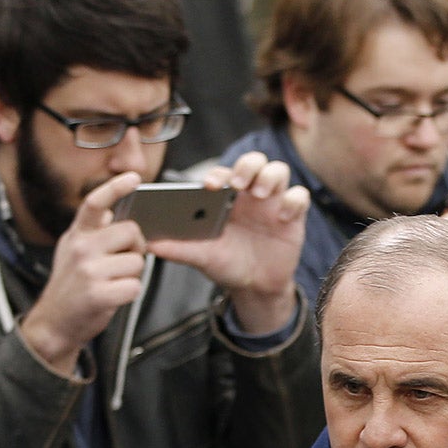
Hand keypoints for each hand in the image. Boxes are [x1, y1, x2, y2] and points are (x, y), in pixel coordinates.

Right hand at [19, 171, 151, 373]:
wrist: (55, 321)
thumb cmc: (72, 285)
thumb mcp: (73, 251)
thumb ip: (91, 231)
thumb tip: (110, 209)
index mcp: (76, 234)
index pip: (94, 203)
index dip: (115, 188)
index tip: (134, 178)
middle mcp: (80, 248)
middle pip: (132, 232)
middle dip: (135, 247)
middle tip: (121, 262)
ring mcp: (89, 271)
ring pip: (137, 262)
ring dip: (132, 274)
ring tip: (112, 282)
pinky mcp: (99, 294)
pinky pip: (135, 286)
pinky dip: (130, 293)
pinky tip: (113, 297)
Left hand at [150, 151, 308, 335]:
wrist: (256, 287)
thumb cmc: (227, 265)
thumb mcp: (203, 257)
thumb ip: (179, 249)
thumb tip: (148, 245)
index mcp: (226, 198)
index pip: (223, 172)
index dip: (218, 173)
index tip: (211, 186)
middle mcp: (250, 194)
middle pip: (254, 160)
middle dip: (247, 165)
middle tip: (240, 184)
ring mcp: (274, 203)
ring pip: (279, 170)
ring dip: (270, 177)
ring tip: (260, 195)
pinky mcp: (294, 216)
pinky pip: (300, 196)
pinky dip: (293, 201)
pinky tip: (283, 216)